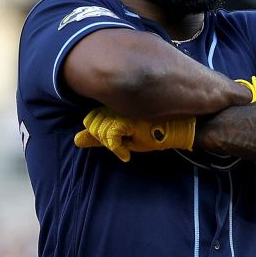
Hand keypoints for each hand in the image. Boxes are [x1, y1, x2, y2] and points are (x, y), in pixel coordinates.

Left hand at [73, 108, 195, 161]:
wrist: (180, 128)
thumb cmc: (153, 133)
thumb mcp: (124, 138)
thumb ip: (99, 137)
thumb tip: (75, 140)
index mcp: (114, 104)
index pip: (91, 119)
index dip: (98, 132)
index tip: (114, 138)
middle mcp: (117, 103)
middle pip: (93, 123)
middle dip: (103, 138)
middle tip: (122, 143)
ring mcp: (123, 108)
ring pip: (100, 130)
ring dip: (111, 144)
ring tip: (126, 145)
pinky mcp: (130, 118)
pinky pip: (110, 136)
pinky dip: (116, 148)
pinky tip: (126, 153)